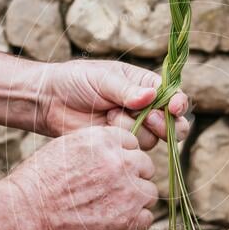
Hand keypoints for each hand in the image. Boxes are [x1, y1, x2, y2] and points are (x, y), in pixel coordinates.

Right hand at [7, 126, 157, 229]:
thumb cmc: (39, 182)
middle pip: (146, 166)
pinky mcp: (129, 219)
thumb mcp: (67, 147)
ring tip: (109, 209)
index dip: (121, 158)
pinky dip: (134, 223)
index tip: (108, 171)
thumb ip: (98, 148)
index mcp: (106, 139)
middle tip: (109, 192)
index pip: (132, 144)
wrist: (26, 214)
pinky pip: (146, 218)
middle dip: (132, 178)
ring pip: (149, 192)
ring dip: (135, 201)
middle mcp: (122, 161)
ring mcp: (128, 191)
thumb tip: (118, 154)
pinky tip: (112, 224)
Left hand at [39, 59, 189, 148]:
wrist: (50, 102)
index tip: (174, 107)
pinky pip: (132, 150)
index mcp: (145, 85)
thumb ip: (126, 90)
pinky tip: (103, 127)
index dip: (178, 103)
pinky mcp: (121, 146)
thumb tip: (150, 97)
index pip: (173, 95)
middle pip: (173, 124)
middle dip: (164, 123)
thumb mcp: (102, 79)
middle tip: (150, 118)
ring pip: (152, 139)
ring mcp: (134, 128)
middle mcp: (145, 108)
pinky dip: (121, 139)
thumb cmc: (76, 81)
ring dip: (132, 128)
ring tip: (108, 114)